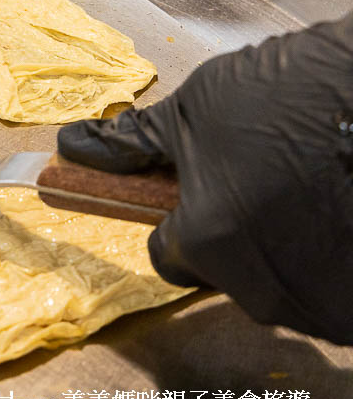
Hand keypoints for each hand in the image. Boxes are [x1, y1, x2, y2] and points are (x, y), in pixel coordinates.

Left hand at [58, 13, 352, 344]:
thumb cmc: (284, 96)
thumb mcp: (191, 113)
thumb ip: (129, 144)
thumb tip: (71, 146)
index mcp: (207, 245)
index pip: (165, 254)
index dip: (175, 218)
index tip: (197, 191)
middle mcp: (263, 291)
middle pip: (223, 272)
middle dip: (229, 233)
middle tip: (255, 182)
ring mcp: (321, 302)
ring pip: (276, 283)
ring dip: (278, 247)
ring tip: (298, 189)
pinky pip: (324, 287)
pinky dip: (322, 255)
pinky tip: (328, 207)